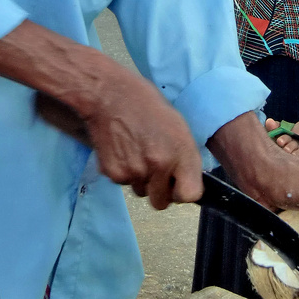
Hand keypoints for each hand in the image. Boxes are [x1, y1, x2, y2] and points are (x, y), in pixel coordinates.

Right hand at [36, 58, 202, 208]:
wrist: (109, 95)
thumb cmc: (146, 105)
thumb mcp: (177, 127)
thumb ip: (184, 156)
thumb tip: (185, 181)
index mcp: (179, 153)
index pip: (189, 195)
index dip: (183, 191)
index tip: (177, 183)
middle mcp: (158, 166)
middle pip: (161, 202)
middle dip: (159, 190)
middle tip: (154, 169)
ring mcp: (134, 172)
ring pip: (140, 192)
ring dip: (140, 179)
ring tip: (136, 151)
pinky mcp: (113, 173)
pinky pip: (123, 183)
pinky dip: (123, 171)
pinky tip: (122, 149)